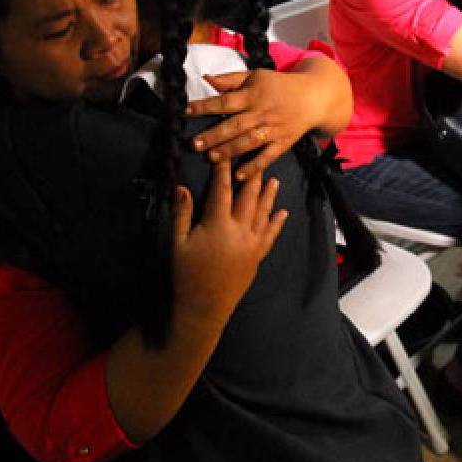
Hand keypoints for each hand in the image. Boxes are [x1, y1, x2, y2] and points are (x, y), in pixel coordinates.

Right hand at [171, 163, 285, 322]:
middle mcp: (240, 230)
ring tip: (274, 178)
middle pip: (248, 197)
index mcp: (218, 225)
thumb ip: (182, 213)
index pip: (221, 190)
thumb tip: (181, 187)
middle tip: (257, 158)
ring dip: (269, 195)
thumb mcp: (178, 243)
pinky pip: (270, 235)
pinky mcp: (257, 256)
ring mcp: (252, 244)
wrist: (205, 307)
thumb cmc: (187, 274)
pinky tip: (282, 212)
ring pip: (263, 213)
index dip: (223, 171)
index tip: (225, 155)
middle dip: (252, 176)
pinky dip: (277, 222)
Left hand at [186, 70, 313, 179]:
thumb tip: (205, 78)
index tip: (186, 111)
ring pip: (249, 142)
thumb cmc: (279, 86)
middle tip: (194, 144)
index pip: (226, 101)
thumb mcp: (256, 76)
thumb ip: (230, 79)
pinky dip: (254, 166)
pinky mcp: (283, 143)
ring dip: (230, 151)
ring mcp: (273, 129)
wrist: (313, 97)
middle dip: (214, 135)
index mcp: (253, 95)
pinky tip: (239, 175)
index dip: (206, 106)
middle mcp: (262, 113)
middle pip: (235, 125)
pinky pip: (268, 156)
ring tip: (211, 158)